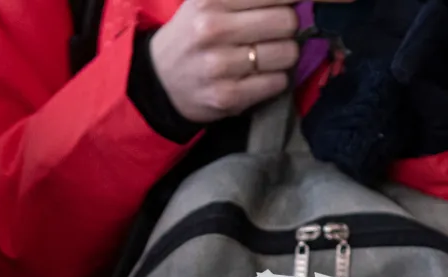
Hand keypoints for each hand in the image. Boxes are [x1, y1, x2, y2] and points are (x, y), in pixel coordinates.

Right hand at [149, 0, 302, 122]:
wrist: (159, 81)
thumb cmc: (192, 35)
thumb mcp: (207, 1)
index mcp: (210, 0)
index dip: (287, 0)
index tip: (287, 5)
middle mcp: (214, 29)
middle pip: (287, 21)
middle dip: (288, 26)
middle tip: (276, 31)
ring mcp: (221, 65)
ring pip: (287, 53)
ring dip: (284, 54)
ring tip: (266, 54)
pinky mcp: (229, 96)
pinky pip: (278, 82)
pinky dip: (275, 78)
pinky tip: (259, 75)